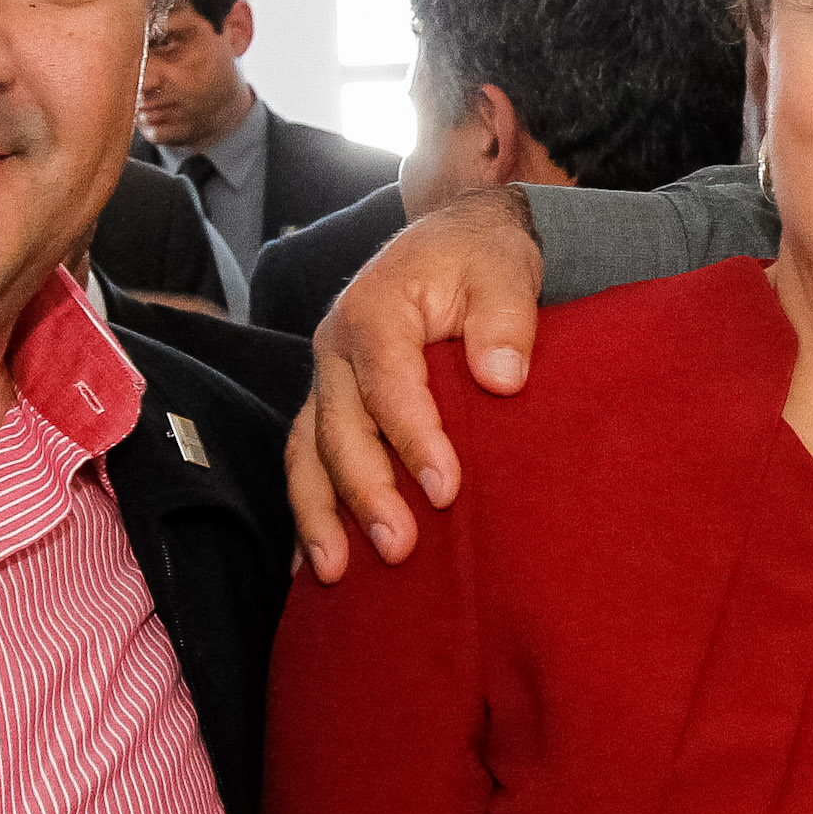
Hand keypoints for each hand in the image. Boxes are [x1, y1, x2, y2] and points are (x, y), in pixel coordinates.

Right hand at [287, 188, 545, 580]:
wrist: (452, 239)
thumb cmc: (479, 258)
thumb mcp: (505, 269)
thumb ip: (505, 320)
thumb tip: (502, 379)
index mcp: (374, 312)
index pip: (389, 386)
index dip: (414, 440)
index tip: (446, 490)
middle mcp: (335, 349)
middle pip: (340, 430)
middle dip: (366, 494)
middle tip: (400, 548)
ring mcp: (326, 381)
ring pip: (308, 454)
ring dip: (319, 516)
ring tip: (336, 574)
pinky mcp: (330, 405)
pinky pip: (307, 462)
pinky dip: (309, 511)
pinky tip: (314, 564)